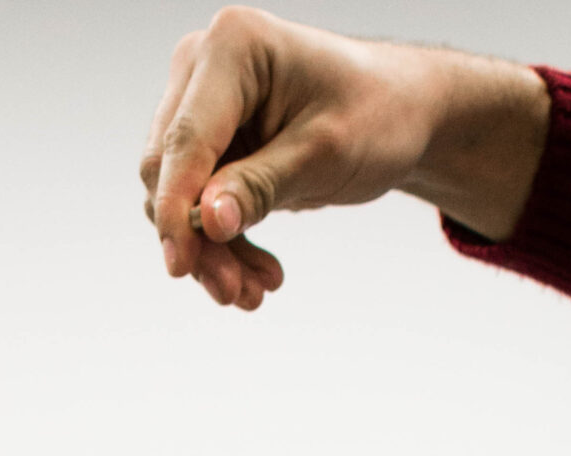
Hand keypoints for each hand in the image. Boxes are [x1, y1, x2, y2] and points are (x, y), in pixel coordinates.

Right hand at [139, 10, 549, 310]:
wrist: (401, 113)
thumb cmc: (377, 114)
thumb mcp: (324, 154)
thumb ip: (260, 186)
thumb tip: (209, 224)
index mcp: (233, 47)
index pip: (186, 139)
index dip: (176, 209)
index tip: (180, 267)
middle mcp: (204, 66)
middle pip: (169, 170)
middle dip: (199, 239)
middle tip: (237, 293)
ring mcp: (202, 102)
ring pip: (177, 195)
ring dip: (211, 251)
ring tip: (253, 292)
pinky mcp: (212, 139)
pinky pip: (196, 203)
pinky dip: (222, 243)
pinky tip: (255, 274)